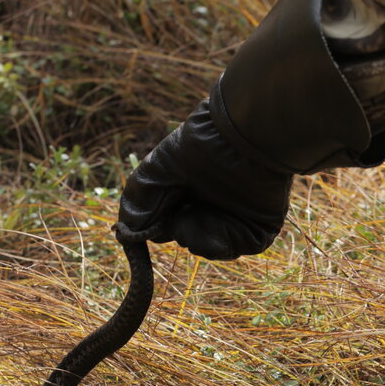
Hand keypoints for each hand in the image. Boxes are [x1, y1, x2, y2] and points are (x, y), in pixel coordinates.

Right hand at [116, 97, 292, 259]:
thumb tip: (126, 235)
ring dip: (195, 237)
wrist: (241, 136)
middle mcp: (212, 203)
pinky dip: (220, 241)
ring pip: (208, 246)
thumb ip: (138, 204)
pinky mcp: (258, 226)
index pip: (167, 223)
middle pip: (186, 236)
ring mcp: (235, 216)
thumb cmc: (197, 147)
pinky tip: (216, 220)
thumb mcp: (155, 173)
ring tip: (195, 214)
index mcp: (189, 190)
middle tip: (176, 215)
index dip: (155, 228)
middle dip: (176, 230)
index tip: (143, 231)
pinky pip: (234, 248)